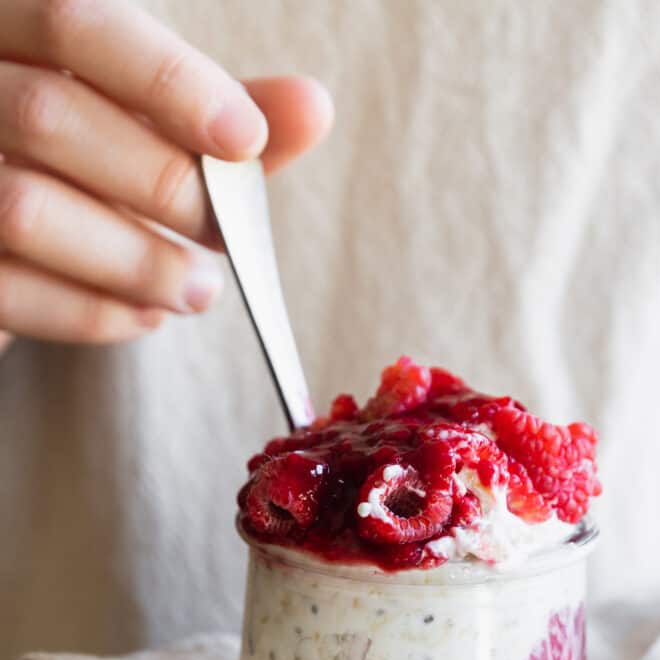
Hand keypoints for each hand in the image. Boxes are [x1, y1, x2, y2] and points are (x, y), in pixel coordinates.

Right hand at [0, 0, 332, 348]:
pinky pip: (12, 292)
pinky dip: (94, 314)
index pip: (74, 23)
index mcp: (6, 25)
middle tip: (226, 238)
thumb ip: (216, 119)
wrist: (3, 237)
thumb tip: (313, 109)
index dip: (167, 82)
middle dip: (161, 186)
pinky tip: (144, 314)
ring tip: (197, 289)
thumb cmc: (81, 169)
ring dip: (136, 262)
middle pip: (50, 118)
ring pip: (26, 210)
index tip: (246, 141)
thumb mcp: (146, 130)